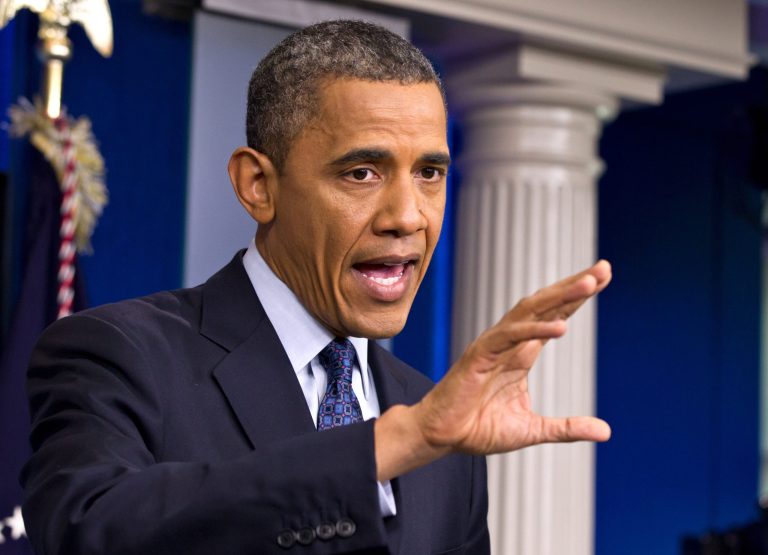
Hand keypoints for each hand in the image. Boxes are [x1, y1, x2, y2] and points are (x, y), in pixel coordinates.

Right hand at [415, 260, 611, 454]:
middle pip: (546, 305)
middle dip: (575, 286)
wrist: (443, 437)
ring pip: (529, 311)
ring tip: (589, 284)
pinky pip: (509, 335)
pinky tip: (561, 326)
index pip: (554, 317)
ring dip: (559, 296)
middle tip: (604, 268)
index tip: (603, 277)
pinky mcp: (479, 355)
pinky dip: (534, 329)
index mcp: (522, 354)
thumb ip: (567, 428)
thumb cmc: (479, 428)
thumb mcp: (532, 430)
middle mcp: (510, 342)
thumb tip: (606, 432)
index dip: (576, 298)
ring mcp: (494, 345)